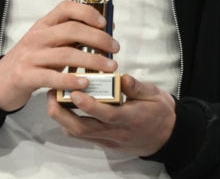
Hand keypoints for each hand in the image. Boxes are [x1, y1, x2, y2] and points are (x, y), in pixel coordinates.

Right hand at [0, 0, 119, 111]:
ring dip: (92, 60)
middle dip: (98, 38)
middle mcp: (37, 36)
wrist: (0, 81)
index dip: (87, 12)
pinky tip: (85, 83)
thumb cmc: (31, 59)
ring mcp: (31, 56)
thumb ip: (71, 35)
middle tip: (115, 48)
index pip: (66, 8)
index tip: (105, 23)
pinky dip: (70, 80)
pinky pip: (52, 77)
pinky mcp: (26, 76)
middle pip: (72, 30)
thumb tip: (105, 28)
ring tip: (109, 67)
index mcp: (44, 24)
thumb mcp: (48, 41)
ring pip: (66, 54)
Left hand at [47, 74, 175, 157]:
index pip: (107, 114)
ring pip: (79, 134)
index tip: (75, 92)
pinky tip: (64, 108)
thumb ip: (136, 87)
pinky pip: (82, 135)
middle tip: (52, 93)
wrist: (166, 136)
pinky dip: (69, 122)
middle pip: (84, 128)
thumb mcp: (154, 94)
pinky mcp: (104, 142)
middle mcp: (116, 132)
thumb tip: (122, 77)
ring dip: (62, 118)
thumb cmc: (160, 112)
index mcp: (131, 118)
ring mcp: (109, 139)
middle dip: (63, 113)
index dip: (89, 105)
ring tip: (53, 98)